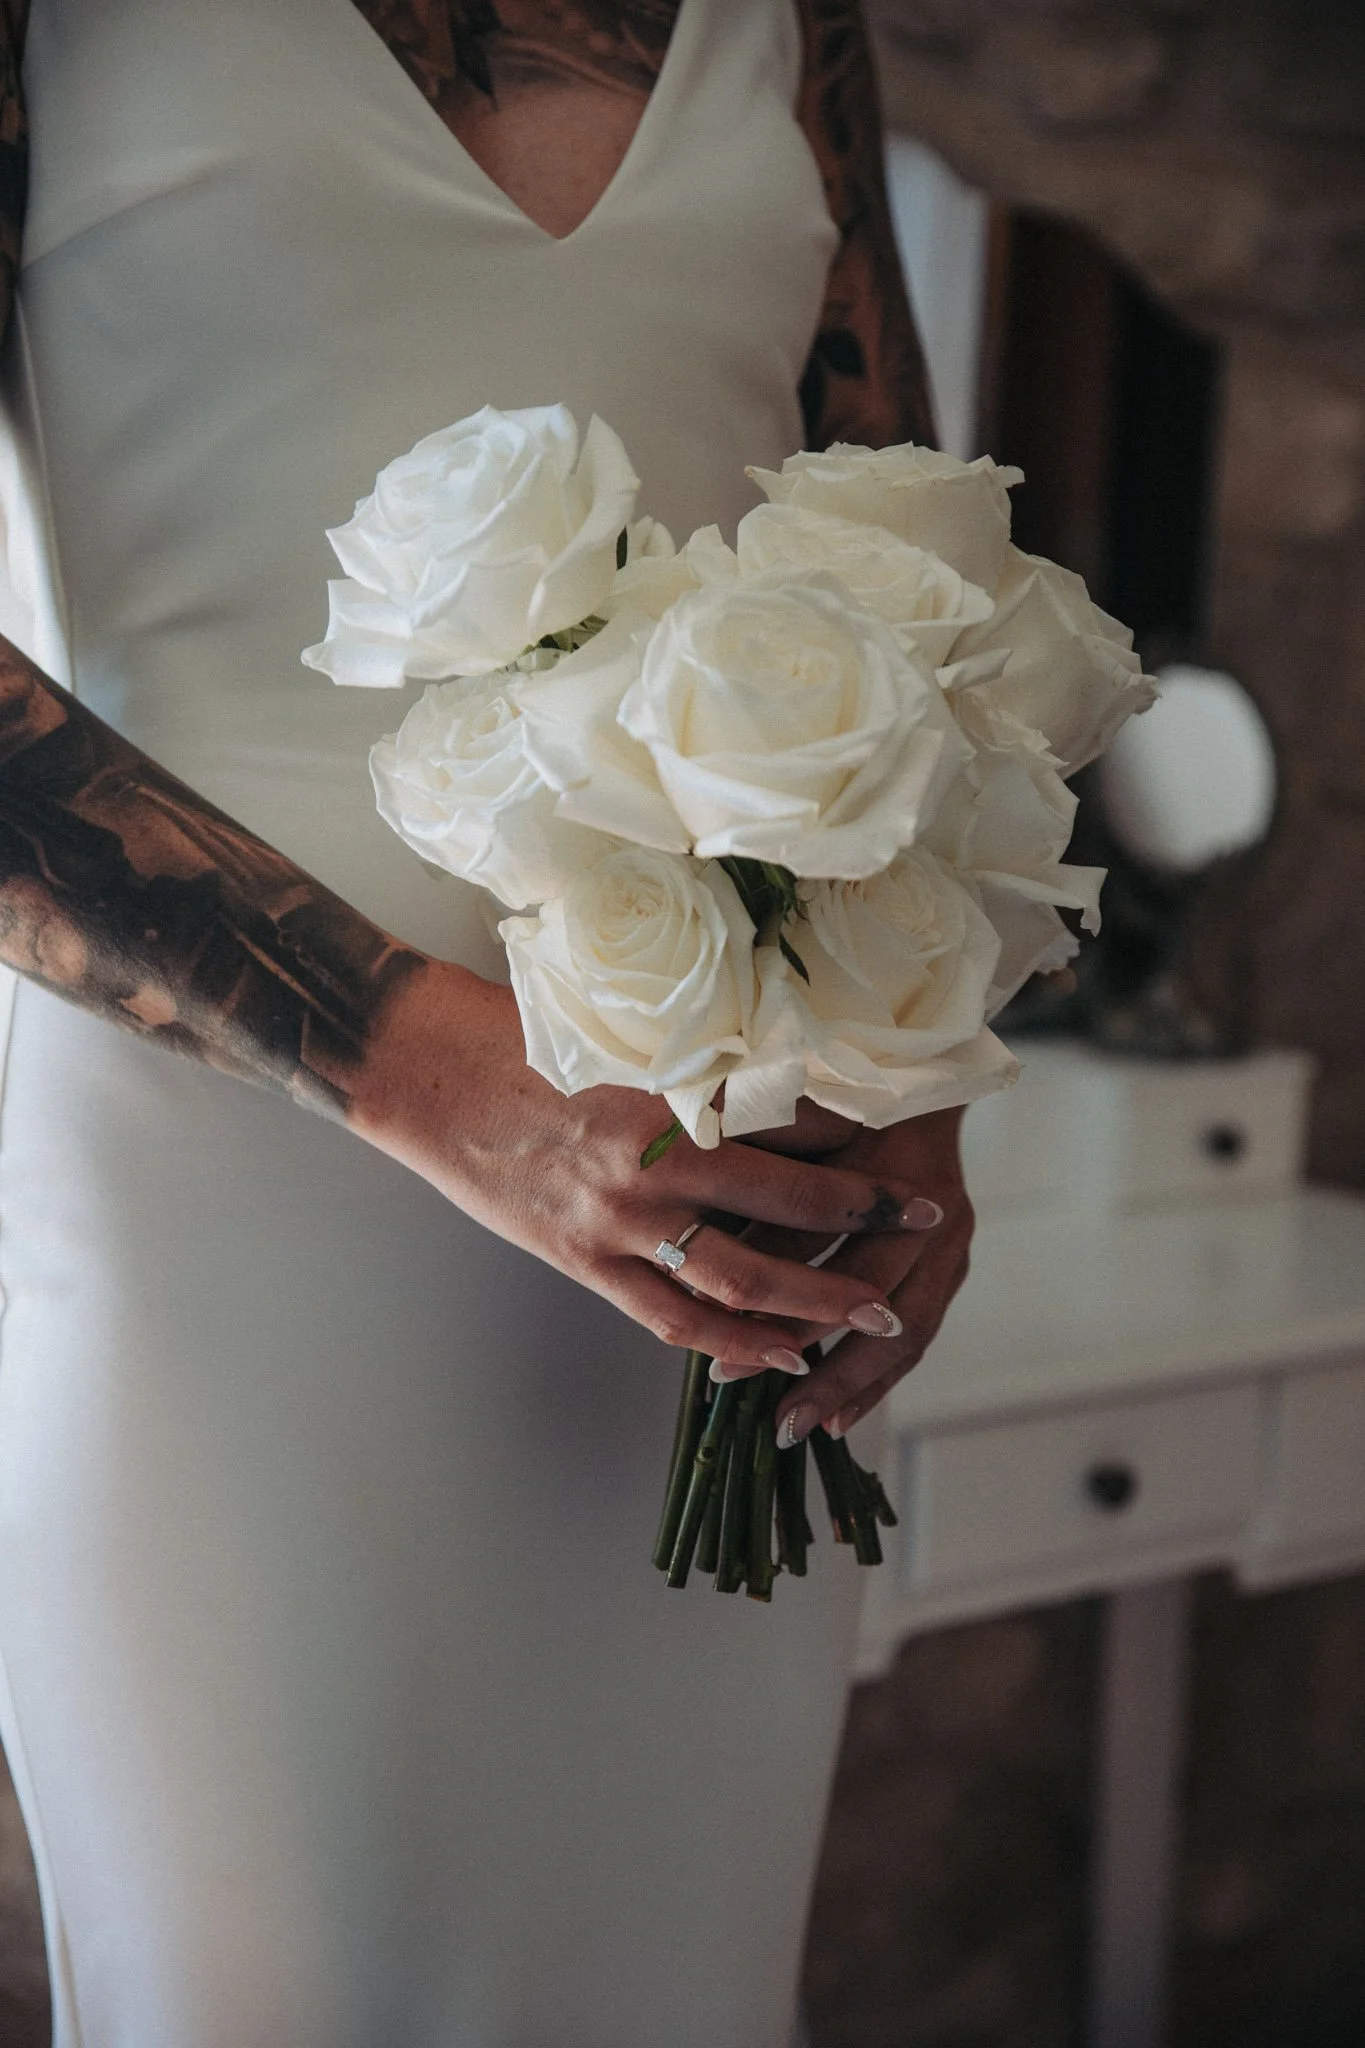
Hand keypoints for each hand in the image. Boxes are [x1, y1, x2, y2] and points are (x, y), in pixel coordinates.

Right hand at [343, 956, 950, 1374]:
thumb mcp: (622, 1034)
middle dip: (869, 1212)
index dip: (861, 1122)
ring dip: (816, 1300)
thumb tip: (778, 1070)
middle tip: (929, 1215)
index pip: (792, 1111)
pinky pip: (672, 1318)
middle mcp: (653, 1162)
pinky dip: (731, 1343)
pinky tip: (777, 1353)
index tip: (913, 1119)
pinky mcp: (585, 1262)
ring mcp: (618, 1222)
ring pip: (741, 1278)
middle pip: (788, 1201)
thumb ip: (698, 1065)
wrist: (426, 1074)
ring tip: (873, 1313)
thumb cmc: (520, 1037)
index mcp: (670, 1090)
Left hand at [739, 1107, 973, 1441]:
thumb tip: (707, 1281)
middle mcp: (934, 1212)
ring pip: (908, 1332)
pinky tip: (838, 1419)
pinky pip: (920, 1338)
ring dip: (850, 1384)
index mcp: (892, 1168)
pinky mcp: (952, 1265)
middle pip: (877, 1298)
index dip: (772, 1285)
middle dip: (818, 1357)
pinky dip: (877, 1381)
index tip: (718, 1331)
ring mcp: (952, 1243)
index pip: (828, 1244)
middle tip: (764, 1405)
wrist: (919, 1082)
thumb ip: (762, 1194)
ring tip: (796, 1426)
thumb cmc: (836, 1105)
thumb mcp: (794, 1135)